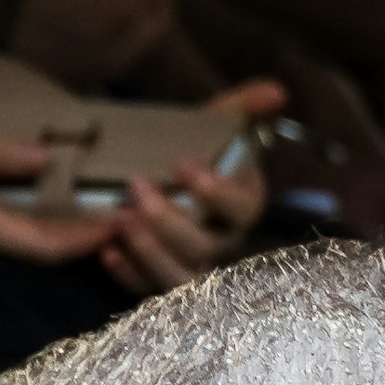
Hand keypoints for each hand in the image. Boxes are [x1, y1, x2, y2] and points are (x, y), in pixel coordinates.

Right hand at [0, 124, 127, 259]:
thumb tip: (43, 159)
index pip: (39, 246)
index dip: (84, 241)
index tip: (121, 227)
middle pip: (38, 249)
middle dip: (84, 237)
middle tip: (127, 216)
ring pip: (20, 240)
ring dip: (60, 228)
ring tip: (99, 204)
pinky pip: (0, 229)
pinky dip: (31, 219)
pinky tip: (47, 197)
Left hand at [96, 81, 283, 291]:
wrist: (167, 175)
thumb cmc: (198, 149)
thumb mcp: (219, 122)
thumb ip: (245, 106)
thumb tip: (277, 92)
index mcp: (243, 207)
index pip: (240, 209)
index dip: (214, 192)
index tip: (182, 164)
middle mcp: (223, 244)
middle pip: (204, 247)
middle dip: (169, 220)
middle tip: (137, 187)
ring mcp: (194, 267)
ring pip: (180, 278)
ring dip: (149, 252)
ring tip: (119, 220)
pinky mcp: (162, 282)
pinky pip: (147, 292)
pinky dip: (127, 275)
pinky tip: (107, 250)